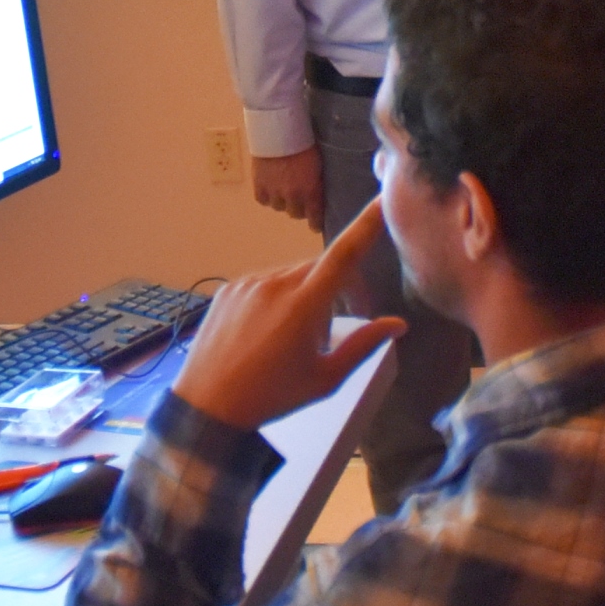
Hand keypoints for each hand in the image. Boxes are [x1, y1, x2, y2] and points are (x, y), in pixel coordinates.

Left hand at [173, 199, 405, 431]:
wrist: (207, 405)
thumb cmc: (272, 396)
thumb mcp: (324, 379)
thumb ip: (363, 346)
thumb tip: (397, 324)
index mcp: (304, 305)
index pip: (344, 254)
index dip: (366, 225)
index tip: (381, 200)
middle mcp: (276, 283)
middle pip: (321, 268)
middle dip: (337, 289)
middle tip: (336, 328)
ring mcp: (249, 283)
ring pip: (292, 276)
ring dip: (305, 296)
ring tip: (293, 339)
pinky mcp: (229, 288)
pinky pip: (265, 283)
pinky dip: (277, 299)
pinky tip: (266, 333)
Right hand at [250, 148, 323, 224]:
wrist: (279, 130)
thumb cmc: (305, 142)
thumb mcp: (318, 164)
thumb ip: (317, 182)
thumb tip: (319, 193)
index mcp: (311, 191)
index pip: (314, 218)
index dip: (316, 224)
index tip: (316, 226)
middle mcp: (293, 196)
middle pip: (295, 214)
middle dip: (299, 208)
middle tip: (300, 200)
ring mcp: (275, 192)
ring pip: (279, 207)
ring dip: (283, 201)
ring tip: (284, 189)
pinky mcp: (259, 186)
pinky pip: (263, 201)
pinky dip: (267, 197)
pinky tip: (271, 188)